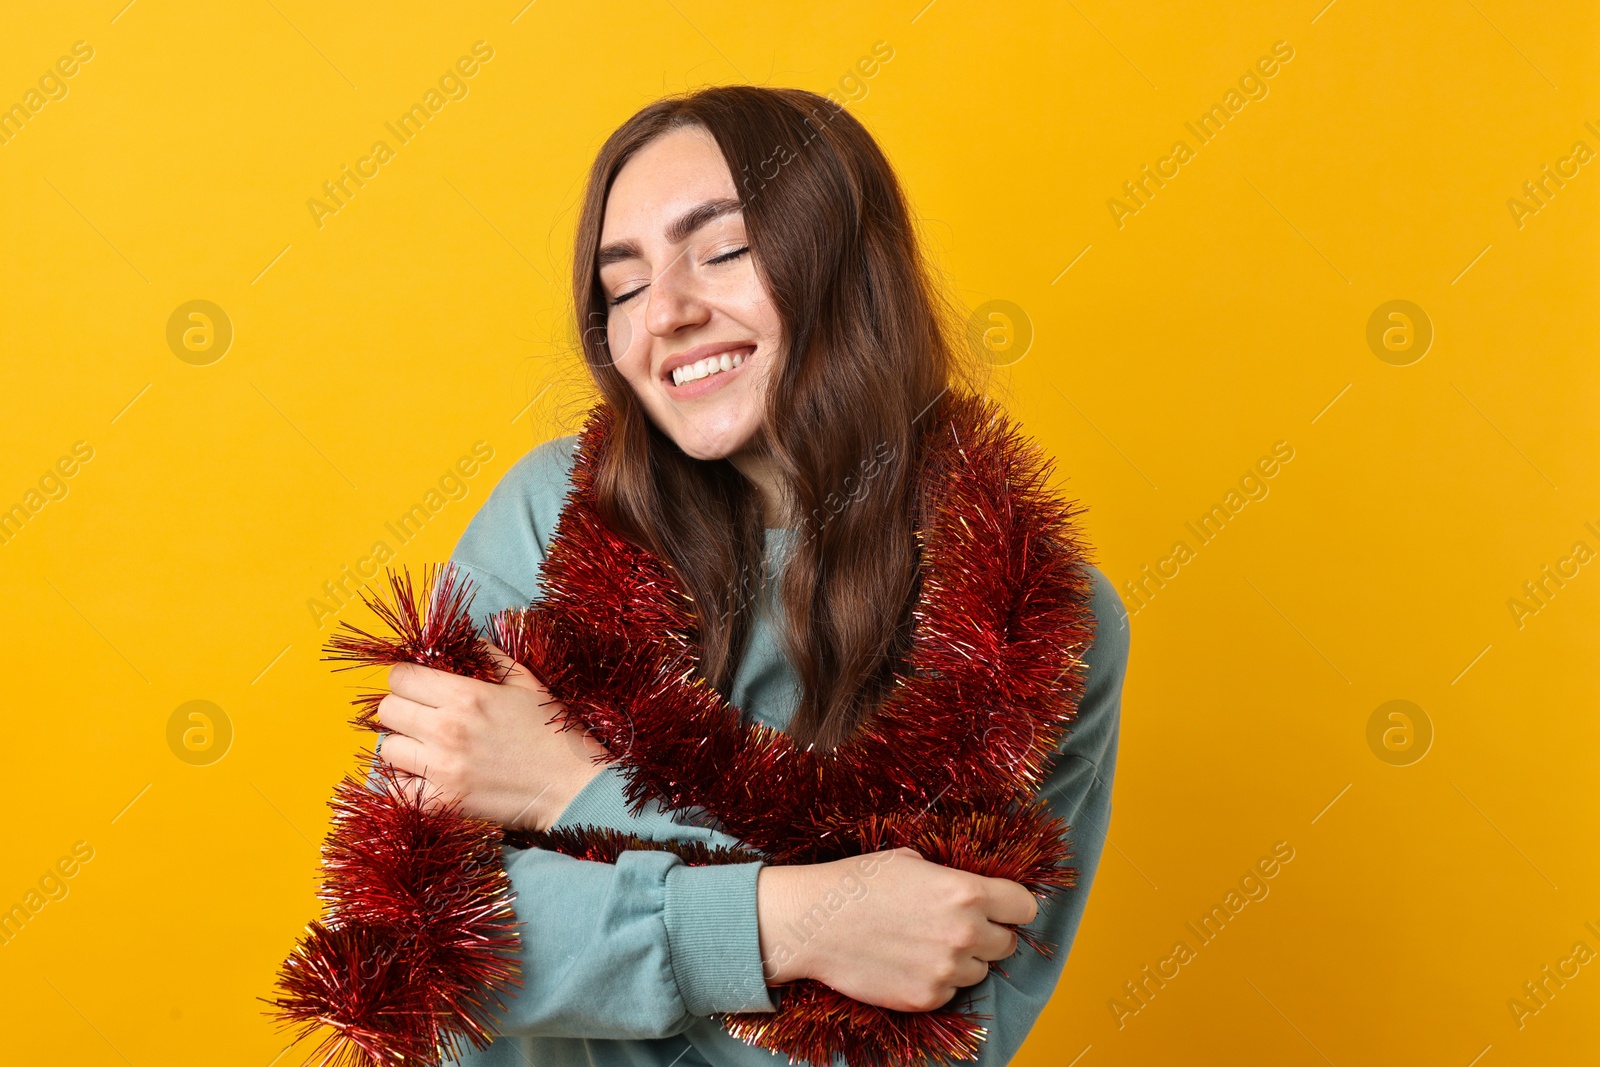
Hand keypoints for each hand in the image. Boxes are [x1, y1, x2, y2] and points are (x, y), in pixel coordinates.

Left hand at [374, 641, 608, 831]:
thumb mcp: (528, 684)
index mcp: (467, 695)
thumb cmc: (554, 733)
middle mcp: (447, 729)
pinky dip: (406, 782)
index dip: (406, 678)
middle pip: (387, 709)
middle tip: (421, 716)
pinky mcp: (442, 802)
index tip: (418, 686)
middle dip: (402, 708)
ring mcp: (442, 768)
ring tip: (426, 748)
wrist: (574, 788)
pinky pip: (397, 788)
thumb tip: (468, 642)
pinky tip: (425, 776)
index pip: (400, 676)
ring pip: (387, 749)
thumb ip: (492, 658)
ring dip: (403, 746)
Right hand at [755, 848, 1037, 1011]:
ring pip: (979, 971)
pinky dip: (937, 980)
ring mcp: (946, 970)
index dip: (1013, 907)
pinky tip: (909, 962)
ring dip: (962, 960)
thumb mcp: (910, 861)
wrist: (814, 922)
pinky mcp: (926, 998)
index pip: (1024, 907)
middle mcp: (964, 933)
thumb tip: (974, 890)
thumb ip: (950, 878)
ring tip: (926, 944)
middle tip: (957, 927)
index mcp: (965, 892)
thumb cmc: (859, 883)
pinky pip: (950, 991)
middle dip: (988, 935)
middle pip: (1007, 944)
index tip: (1003, 908)